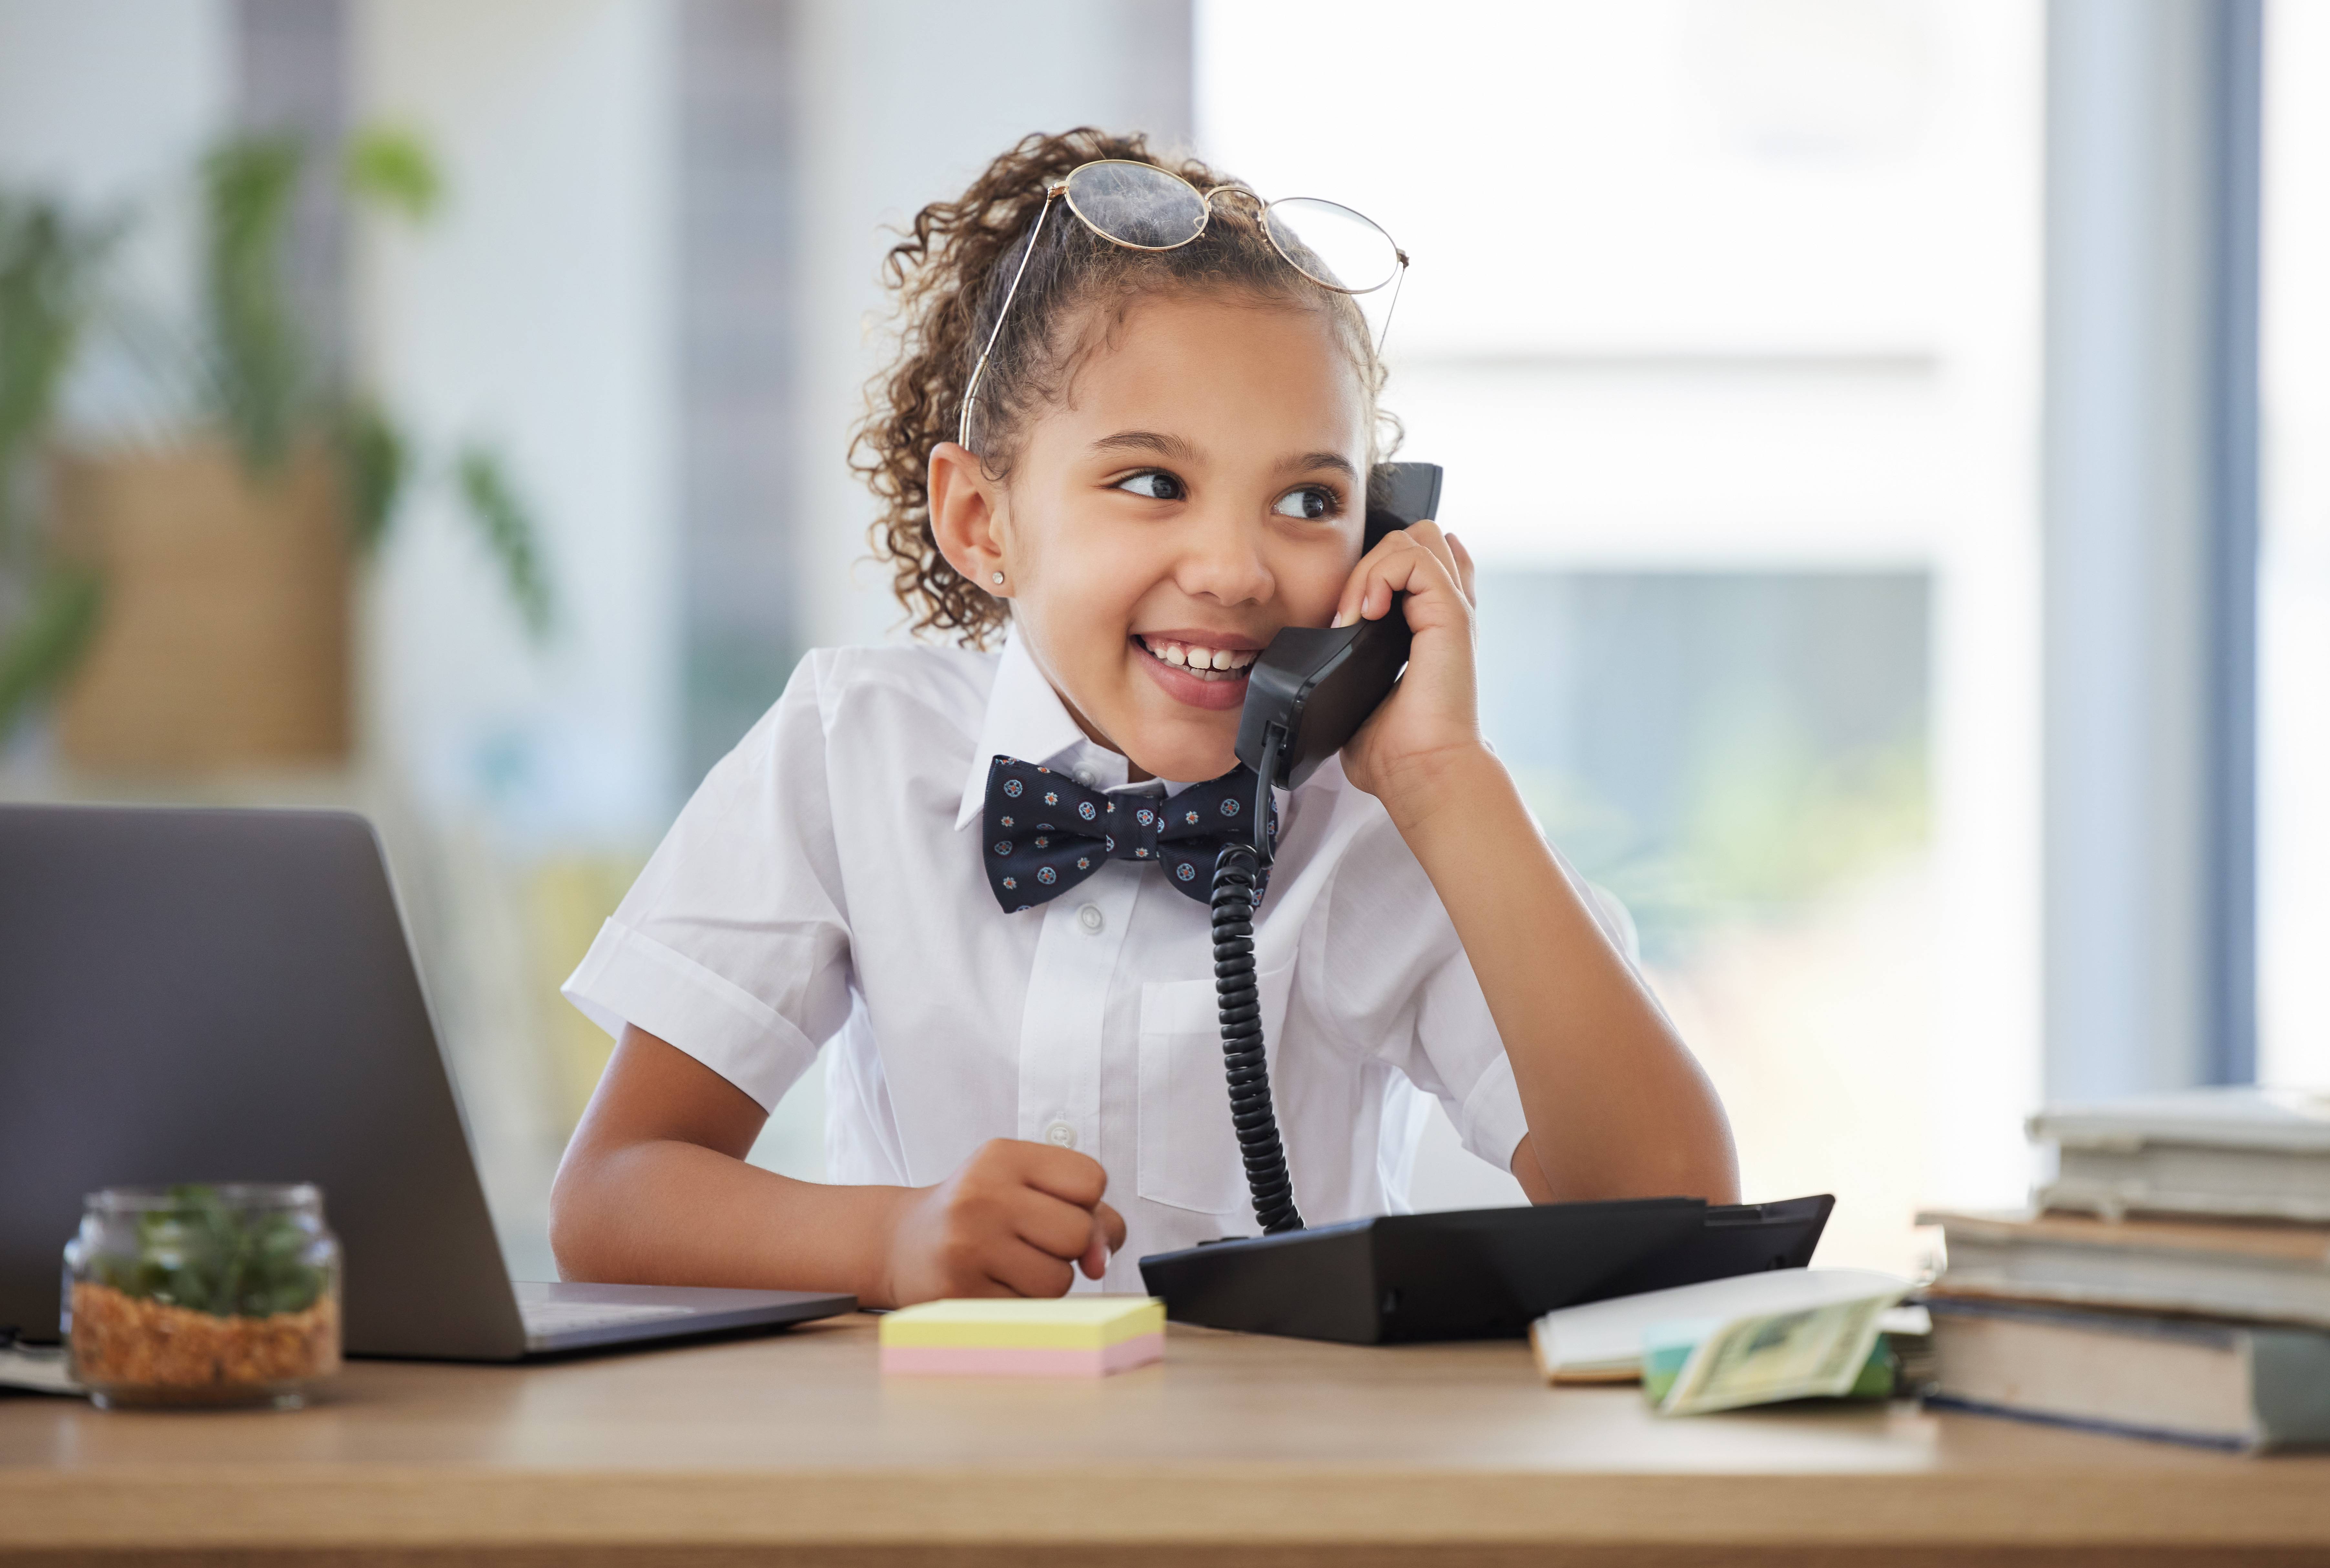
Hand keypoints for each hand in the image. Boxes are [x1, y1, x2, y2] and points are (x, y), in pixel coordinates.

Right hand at [878, 1138, 1125, 1305]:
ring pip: (1059, 1280)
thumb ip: (1086, 1212)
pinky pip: (1029, 1310)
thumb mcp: (1025, 1186)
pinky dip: (1022, 1302)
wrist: (901, 1244)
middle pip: (1078, 1233)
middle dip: (1068, 1245)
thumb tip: (1100, 1261)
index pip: (1091, 1179)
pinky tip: (993, 1283)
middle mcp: (980, 1195)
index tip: (1055, 1205)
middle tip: (1030, 1239)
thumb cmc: (979, 1212)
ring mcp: (966, 1246)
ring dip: (1046, 1279)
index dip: (1086, 1202)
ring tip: (1010, 1263)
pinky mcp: (959, 1294)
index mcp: (1002, 1156)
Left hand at [1331, 521, 1484, 811]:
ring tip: (1356, 614)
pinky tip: (1366, 614)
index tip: (1352, 609)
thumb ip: (1347, 669)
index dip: (1382, 567)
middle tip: (1350, 611)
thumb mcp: (1358, 699)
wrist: (1420, 772)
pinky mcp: (1452, 615)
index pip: (1417, 563)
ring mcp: (1450, 611)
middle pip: (1416, 537)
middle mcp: (1443, 614)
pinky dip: (1381, 575)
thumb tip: (1321, 665)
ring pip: (1415, 538)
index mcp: (1428, 629)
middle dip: (1372, 559)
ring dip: (1372, 567)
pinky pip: (1416, 557)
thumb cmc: (1394, 752)